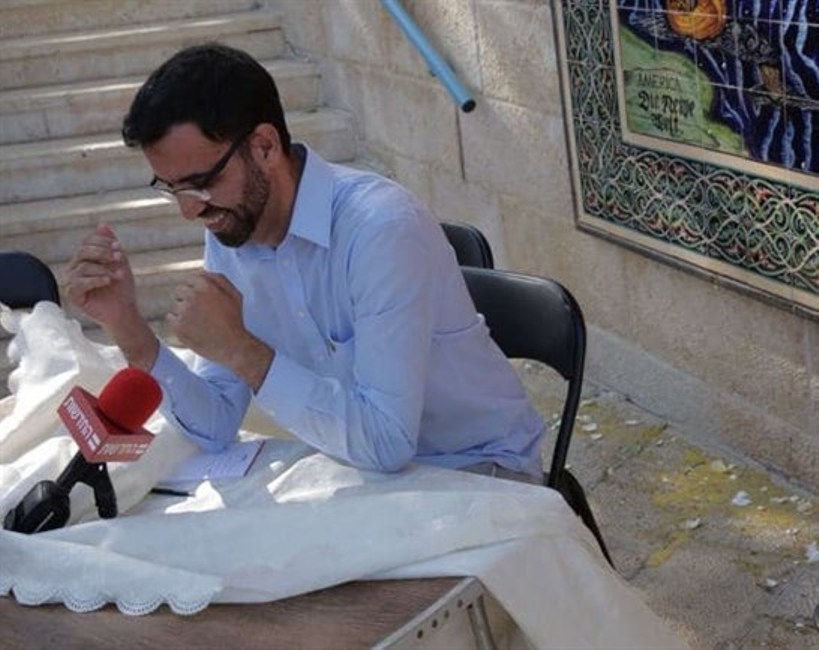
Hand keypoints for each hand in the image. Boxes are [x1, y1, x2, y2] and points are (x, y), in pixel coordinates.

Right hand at [64, 223, 137, 327]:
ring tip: (117, 276)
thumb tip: (102, 224)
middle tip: (119, 259)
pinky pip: (78, 283)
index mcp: (84, 259)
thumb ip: (110, 244)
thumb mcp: (119, 262)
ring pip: (83, 266)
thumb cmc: (121, 288)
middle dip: (103, 253)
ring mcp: (71, 281)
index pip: (87, 242)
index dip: (102, 242)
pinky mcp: (71, 295)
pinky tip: (108, 282)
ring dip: (104, 269)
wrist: (124, 310)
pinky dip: (96, 280)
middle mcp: (74, 268)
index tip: (119, 248)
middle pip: (82, 251)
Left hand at [168, 272, 272, 387]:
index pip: (191, 280)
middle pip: (180, 291)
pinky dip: (178, 323)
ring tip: (199, 323)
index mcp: (206, 286)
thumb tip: (203, 272)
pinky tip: (192, 328)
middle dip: (188, 299)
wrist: (231, 346)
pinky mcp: (178, 326)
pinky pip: (170, 318)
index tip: (204, 302)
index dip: (197, 291)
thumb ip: (219, 279)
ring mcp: (184, 311)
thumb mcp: (235, 295)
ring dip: (184, 312)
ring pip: (176, 305)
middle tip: (200, 313)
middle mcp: (193, 296)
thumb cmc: (235, 320)